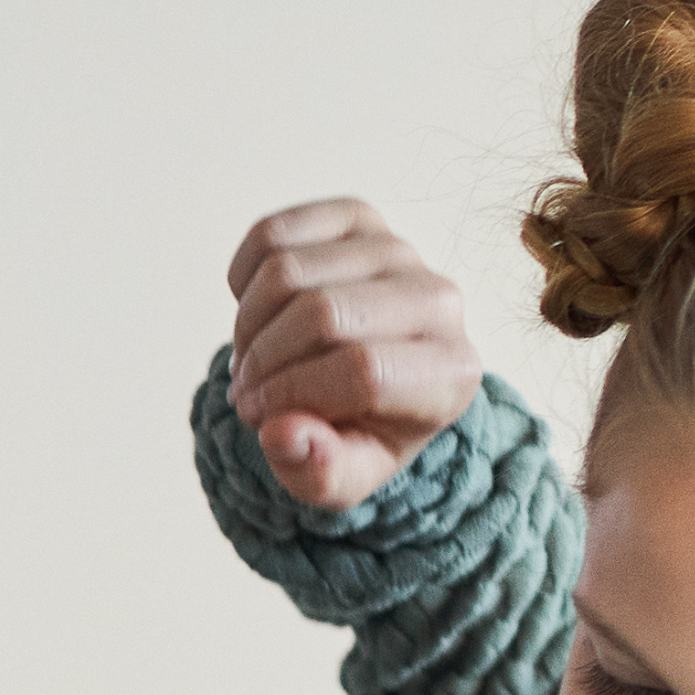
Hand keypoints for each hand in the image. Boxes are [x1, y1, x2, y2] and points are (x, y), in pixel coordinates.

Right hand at [225, 199, 486, 509]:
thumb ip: (320, 472)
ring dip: (245, 326)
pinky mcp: (358, 218)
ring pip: (287, 272)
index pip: (362, 370)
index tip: (260, 419)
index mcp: (451, 371)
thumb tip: (281, 434)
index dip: (292, 394)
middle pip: (322, 314)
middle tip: (246, 394)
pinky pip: (273, 234)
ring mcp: (398, 250)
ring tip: (250, 361)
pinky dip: (242, 280)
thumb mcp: (345, 477)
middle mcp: (439, 300)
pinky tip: (254, 315)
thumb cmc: (360, 430)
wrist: (369, 378)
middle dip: (262, 360)